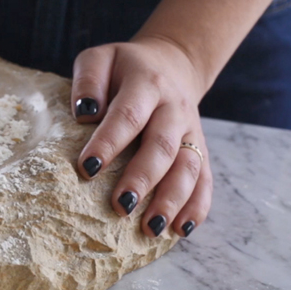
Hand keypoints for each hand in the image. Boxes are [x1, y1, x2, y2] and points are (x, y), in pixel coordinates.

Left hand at [71, 36, 212, 237]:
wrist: (170, 63)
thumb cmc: (122, 69)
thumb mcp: (100, 59)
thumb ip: (88, 80)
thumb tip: (85, 113)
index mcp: (146, 84)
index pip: (128, 115)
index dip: (109, 141)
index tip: (86, 167)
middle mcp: (173, 109)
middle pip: (162, 146)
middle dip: (142, 179)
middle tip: (120, 206)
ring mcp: (190, 131)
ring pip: (189, 167)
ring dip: (172, 200)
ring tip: (151, 228)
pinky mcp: (199, 149)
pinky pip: (205, 179)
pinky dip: (197, 206)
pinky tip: (181, 230)